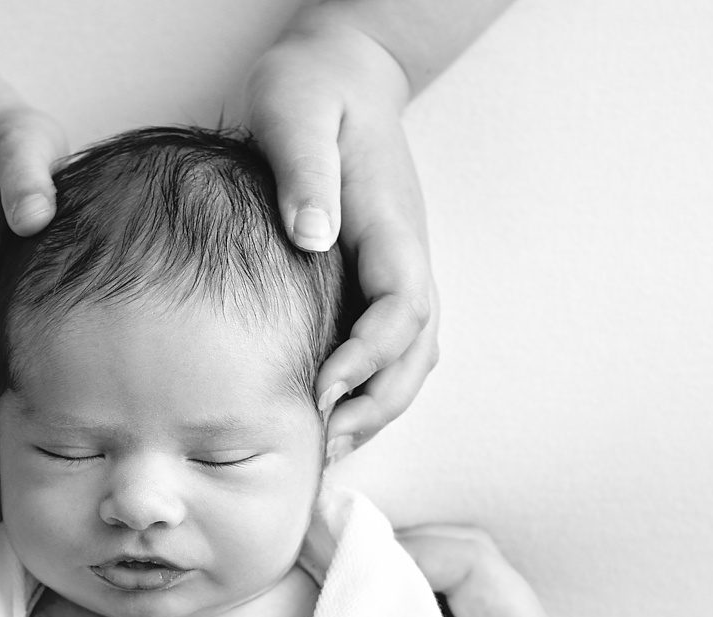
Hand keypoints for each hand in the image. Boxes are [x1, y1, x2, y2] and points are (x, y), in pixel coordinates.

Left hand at [248, 14, 437, 457]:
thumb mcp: (295, 111)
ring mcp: (397, 271)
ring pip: (409, 359)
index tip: (321, 390)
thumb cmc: (310, 89)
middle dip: (376, 405)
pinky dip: (367, 390)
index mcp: (390, 224)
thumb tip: (312, 235)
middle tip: (325, 446)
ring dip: (376, 408)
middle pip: (416, 350)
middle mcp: (406, 255)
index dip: (368, 357)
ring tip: (326, 448)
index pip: (401, 306)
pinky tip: (325, 415)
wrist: (339, 72)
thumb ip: (304, 170)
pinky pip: (389, 349)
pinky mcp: (379, 281)